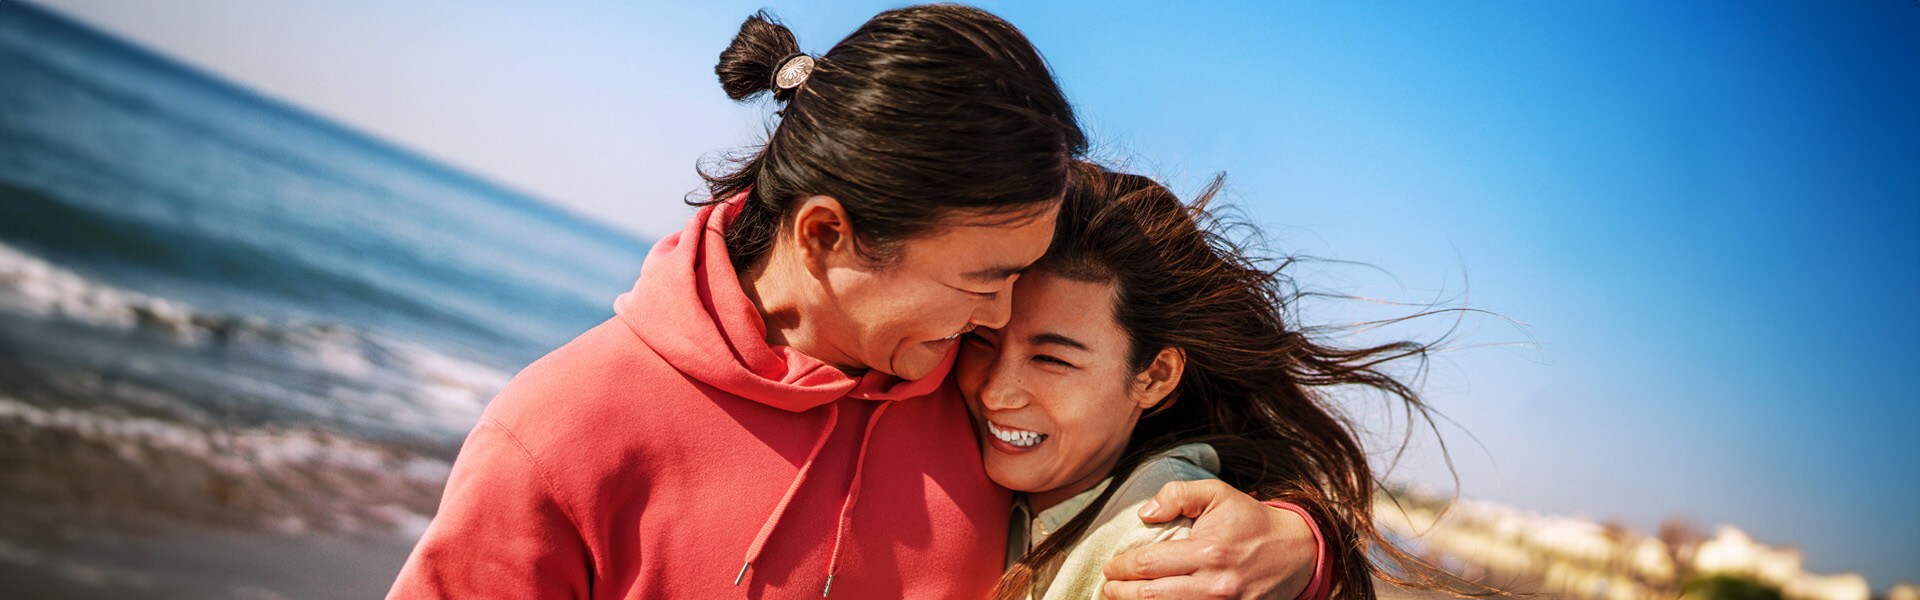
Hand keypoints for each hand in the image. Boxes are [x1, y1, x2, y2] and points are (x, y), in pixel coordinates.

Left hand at [1101, 480, 1316, 599]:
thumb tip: (1145, 513)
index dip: (1121, 567)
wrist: (1296, 551)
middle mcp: (1215, 584)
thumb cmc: (1250, 521)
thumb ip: (1178, 494)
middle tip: (1109, 586)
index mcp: (1208, 550)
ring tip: (1123, 598)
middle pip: (1150, 596)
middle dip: (1121, 592)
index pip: (1148, 564)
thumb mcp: (1218, 494)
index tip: (1111, 565)